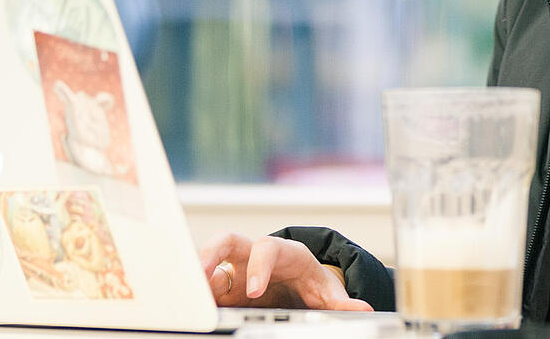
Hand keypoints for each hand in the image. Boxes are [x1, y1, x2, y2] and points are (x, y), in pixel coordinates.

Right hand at [198, 232, 374, 311]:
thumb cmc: (310, 281)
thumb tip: (363, 309)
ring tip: (186, 297)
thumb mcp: (327, 291)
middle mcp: (254, 256)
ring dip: (197, 278)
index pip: (268, 249)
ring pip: (209, 264)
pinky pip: (206, 288)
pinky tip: (190, 308)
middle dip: (210, 253)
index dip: (259, 267)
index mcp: (284, 253)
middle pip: (227, 240)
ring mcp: (236, 271)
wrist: (299, 281)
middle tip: (199, 275)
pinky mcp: (226, 289)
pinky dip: (197, 297)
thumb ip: (341, 302)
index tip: (254, 291)